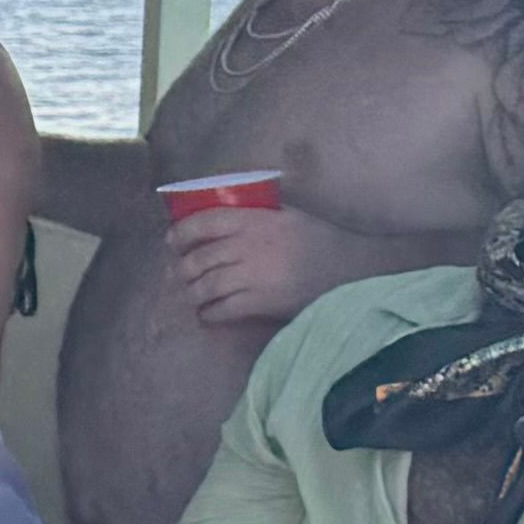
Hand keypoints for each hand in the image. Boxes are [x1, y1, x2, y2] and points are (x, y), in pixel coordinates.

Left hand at [163, 203, 359, 337]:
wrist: (352, 269)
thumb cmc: (321, 239)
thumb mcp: (289, 215)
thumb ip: (259, 212)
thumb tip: (225, 208)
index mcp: (256, 220)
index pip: (205, 222)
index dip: (181, 232)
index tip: (171, 240)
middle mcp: (251, 246)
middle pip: (200, 257)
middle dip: (182, 268)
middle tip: (179, 273)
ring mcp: (256, 275)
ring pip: (207, 285)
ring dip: (193, 292)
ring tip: (192, 295)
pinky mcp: (264, 302)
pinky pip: (224, 310)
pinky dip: (209, 314)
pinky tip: (207, 314)